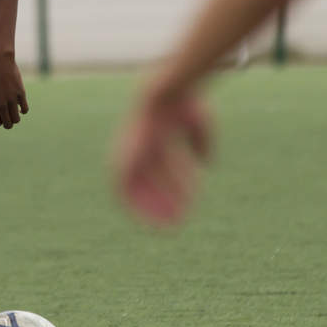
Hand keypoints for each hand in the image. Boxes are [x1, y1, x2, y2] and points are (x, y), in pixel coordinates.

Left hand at [0, 53, 28, 128]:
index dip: (1, 121)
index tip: (2, 116)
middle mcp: (0, 104)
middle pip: (7, 124)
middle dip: (9, 123)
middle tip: (10, 117)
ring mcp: (11, 100)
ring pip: (16, 120)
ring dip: (16, 118)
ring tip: (15, 112)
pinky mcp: (21, 94)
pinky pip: (25, 109)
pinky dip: (23, 110)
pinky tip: (21, 106)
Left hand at [114, 83, 212, 225]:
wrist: (161, 97)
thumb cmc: (183, 105)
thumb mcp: (198, 124)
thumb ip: (202, 142)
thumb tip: (207, 164)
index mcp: (155, 138)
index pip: (163, 169)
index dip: (176, 188)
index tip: (190, 206)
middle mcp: (139, 148)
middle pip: (150, 182)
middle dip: (165, 202)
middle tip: (179, 223)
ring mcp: (128, 155)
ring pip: (139, 190)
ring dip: (153, 210)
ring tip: (171, 229)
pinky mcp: (120, 163)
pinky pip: (124, 193)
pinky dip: (136, 208)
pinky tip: (151, 223)